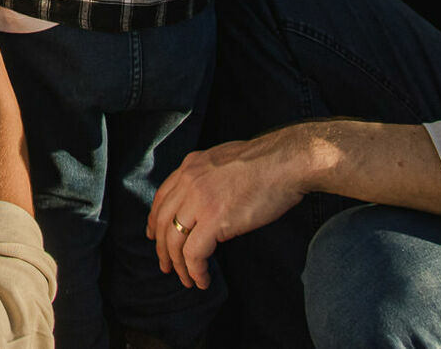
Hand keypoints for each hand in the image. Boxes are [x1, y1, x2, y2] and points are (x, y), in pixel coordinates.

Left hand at [146, 132, 309, 290]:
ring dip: (178, 265)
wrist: (286, 162)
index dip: (155, 220)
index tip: (154, 235)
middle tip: (166, 266)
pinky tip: (202, 280)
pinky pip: (194, 253)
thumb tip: (209, 200)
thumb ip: (209, 177)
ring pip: (174, 240)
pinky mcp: (214, 220)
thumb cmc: (267, 163)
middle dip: (161, 248)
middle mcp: (189, 181)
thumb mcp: (225, 161)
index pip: (161, 197)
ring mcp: (199, 200)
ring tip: (187, 280)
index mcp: (191, 166)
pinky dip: (195, 271)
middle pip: (163, 220)